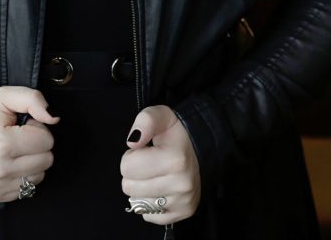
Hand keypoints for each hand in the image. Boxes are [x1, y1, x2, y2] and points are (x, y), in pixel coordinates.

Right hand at [0, 86, 59, 202]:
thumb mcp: (5, 96)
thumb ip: (33, 100)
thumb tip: (53, 118)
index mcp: (2, 145)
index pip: (47, 141)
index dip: (37, 129)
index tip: (21, 126)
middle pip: (46, 160)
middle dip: (36, 146)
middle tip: (17, 137)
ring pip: (38, 176)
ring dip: (30, 162)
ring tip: (12, 150)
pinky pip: (25, 189)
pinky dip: (21, 175)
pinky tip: (7, 163)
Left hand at [120, 104, 200, 224]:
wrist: (203, 149)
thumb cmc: (177, 134)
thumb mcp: (161, 116)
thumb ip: (145, 121)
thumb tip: (132, 142)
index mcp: (175, 160)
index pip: (127, 168)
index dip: (131, 156)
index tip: (144, 151)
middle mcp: (181, 185)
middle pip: (129, 188)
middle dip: (134, 173)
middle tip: (149, 163)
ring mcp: (182, 202)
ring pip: (137, 203)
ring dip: (140, 189)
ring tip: (154, 175)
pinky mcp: (182, 214)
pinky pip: (148, 216)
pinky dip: (149, 202)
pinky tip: (160, 188)